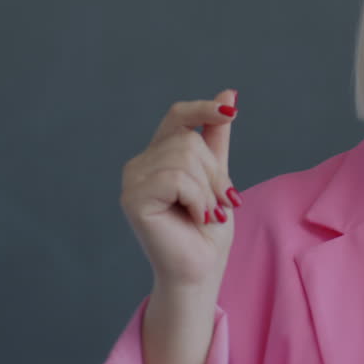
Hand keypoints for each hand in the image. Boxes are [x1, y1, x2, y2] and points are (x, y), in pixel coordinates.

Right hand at [120, 89, 240, 291]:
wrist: (201, 269)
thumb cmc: (207, 229)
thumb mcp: (218, 175)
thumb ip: (217, 138)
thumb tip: (229, 94)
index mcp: (158, 156)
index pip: (178, 116)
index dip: (203, 109)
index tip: (231, 113)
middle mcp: (139, 165)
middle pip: (188, 140)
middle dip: (215, 173)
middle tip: (218, 203)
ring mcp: (132, 181)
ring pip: (184, 158)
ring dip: (207, 190)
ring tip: (204, 213)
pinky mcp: (133, 199)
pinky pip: (176, 179)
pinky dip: (196, 199)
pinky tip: (194, 218)